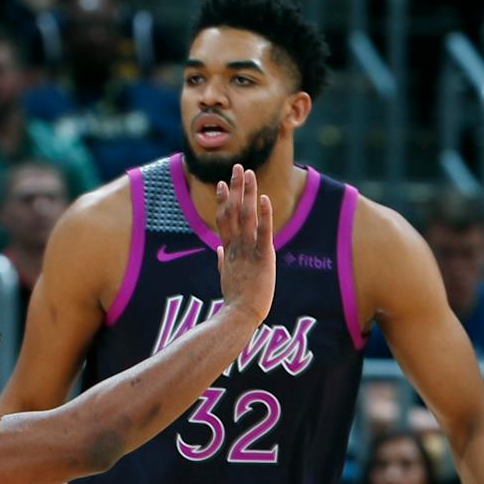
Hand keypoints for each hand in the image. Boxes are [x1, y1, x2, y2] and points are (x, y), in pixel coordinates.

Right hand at [213, 164, 275, 323]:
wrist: (239, 316)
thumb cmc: (235, 302)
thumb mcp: (226, 277)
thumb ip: (222, 261)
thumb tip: (219, 250)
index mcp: (228, 251)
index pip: (224, 220)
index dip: (224, 201)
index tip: (223, 184)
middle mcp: (236, 247)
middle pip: (233, 212)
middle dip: (236, 189)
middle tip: (238, 167)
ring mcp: (248, 251)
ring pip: (246, 217)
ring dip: (247, 193)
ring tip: (249, 174)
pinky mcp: (262, 258)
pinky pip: (263, 233)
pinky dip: (264, 215)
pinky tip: (264, 199)